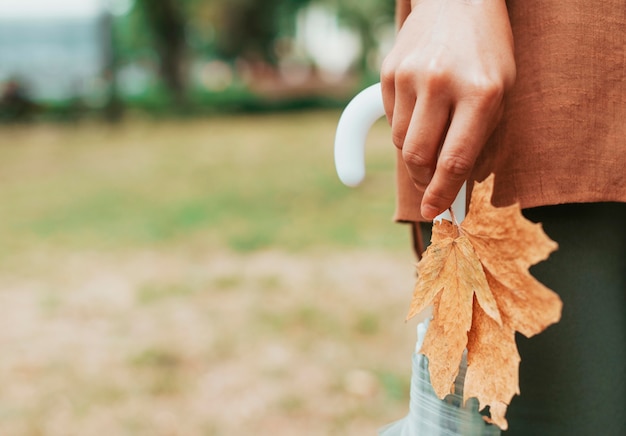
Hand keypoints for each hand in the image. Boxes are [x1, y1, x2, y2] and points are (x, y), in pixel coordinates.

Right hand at [381, 0, 515, 219]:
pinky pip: (390, 119)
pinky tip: (421, 109)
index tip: (435, 214)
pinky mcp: (389, 71)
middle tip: (432, 186)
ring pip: (400, 141)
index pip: (454, 160)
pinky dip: (403, 127)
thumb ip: (480, 140)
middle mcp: (441, 83)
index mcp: (481, 92)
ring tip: (432, 137)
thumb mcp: (500, 93)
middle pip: (417, 157)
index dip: (443, 194)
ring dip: (414, 153)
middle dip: (424, 180)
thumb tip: (458, 187)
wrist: (457, 1)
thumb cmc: (486, 54)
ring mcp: (410, 75)